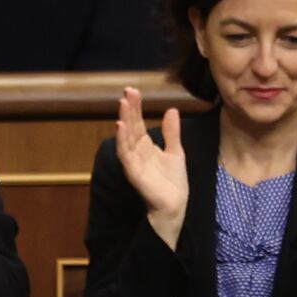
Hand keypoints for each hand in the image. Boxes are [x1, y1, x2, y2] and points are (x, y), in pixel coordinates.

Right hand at [114, 89, 190, 228]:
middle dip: (128, 109)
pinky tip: (121, 127)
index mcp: (145, 145)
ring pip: (126, 137)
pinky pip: (126, 154)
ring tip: (122, 104)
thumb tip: (171, 109)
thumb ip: (171, 132)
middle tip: (127, 91)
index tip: (133, 90)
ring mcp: (134, 161)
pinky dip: (122, 140)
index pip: (138, 122)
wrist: (175, 205)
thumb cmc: (173, 182)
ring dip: (123, 120)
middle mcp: (137, 151)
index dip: (136, 107)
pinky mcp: (134, 173)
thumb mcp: (175, 151)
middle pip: (131, 126)